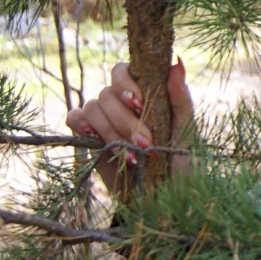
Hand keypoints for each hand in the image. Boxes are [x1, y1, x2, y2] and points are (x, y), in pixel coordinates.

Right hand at [65, 59, 194, 195]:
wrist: (164, 197)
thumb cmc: (180, 160)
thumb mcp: (186, 129)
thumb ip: (180, 97)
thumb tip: (177, 62)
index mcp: (144, 93)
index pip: (122, 70)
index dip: (125, 83)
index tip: (139, 104)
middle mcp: (121, 103)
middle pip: (107, 93)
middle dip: (125, 121)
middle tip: (146, 144)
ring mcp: (104, 119)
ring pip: (93, 107)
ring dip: (111, 131)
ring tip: (132, 155)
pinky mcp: (89, 138)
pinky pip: (74, 119)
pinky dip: (82, 125)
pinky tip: (97, 140)